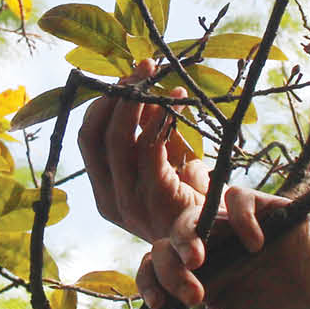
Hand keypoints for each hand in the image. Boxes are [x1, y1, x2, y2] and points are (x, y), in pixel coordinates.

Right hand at [76, 60, 261, 289]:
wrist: (221, 240)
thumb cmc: (191, 201)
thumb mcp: (162, 164)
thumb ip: (148, 134)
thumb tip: (140, 92)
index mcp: (104, 190)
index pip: (88, 138)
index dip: (102, 104)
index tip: (126, 77)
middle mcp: (109, 198)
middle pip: (95, 135)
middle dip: (117, 95)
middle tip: (142, 68)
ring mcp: (130, 203)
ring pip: (118, 139)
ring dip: (138, 101)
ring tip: (157, 77)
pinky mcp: (157, 199)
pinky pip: (149, 148)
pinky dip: (161, 118)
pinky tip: (177, 101)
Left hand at [76, 61, 309, 308]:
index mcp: (200, 279)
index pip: (156, 269)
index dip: (148, 282)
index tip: (157, 305)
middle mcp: (213, 250)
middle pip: (168, 241)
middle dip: (167, 266)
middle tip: (190, 293)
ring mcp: (236, 229)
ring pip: (196, 215)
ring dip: (188, 236)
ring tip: (197, 260)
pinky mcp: (265, 211)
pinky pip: (238, 197)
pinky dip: (239, 215)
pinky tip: (254, 244)